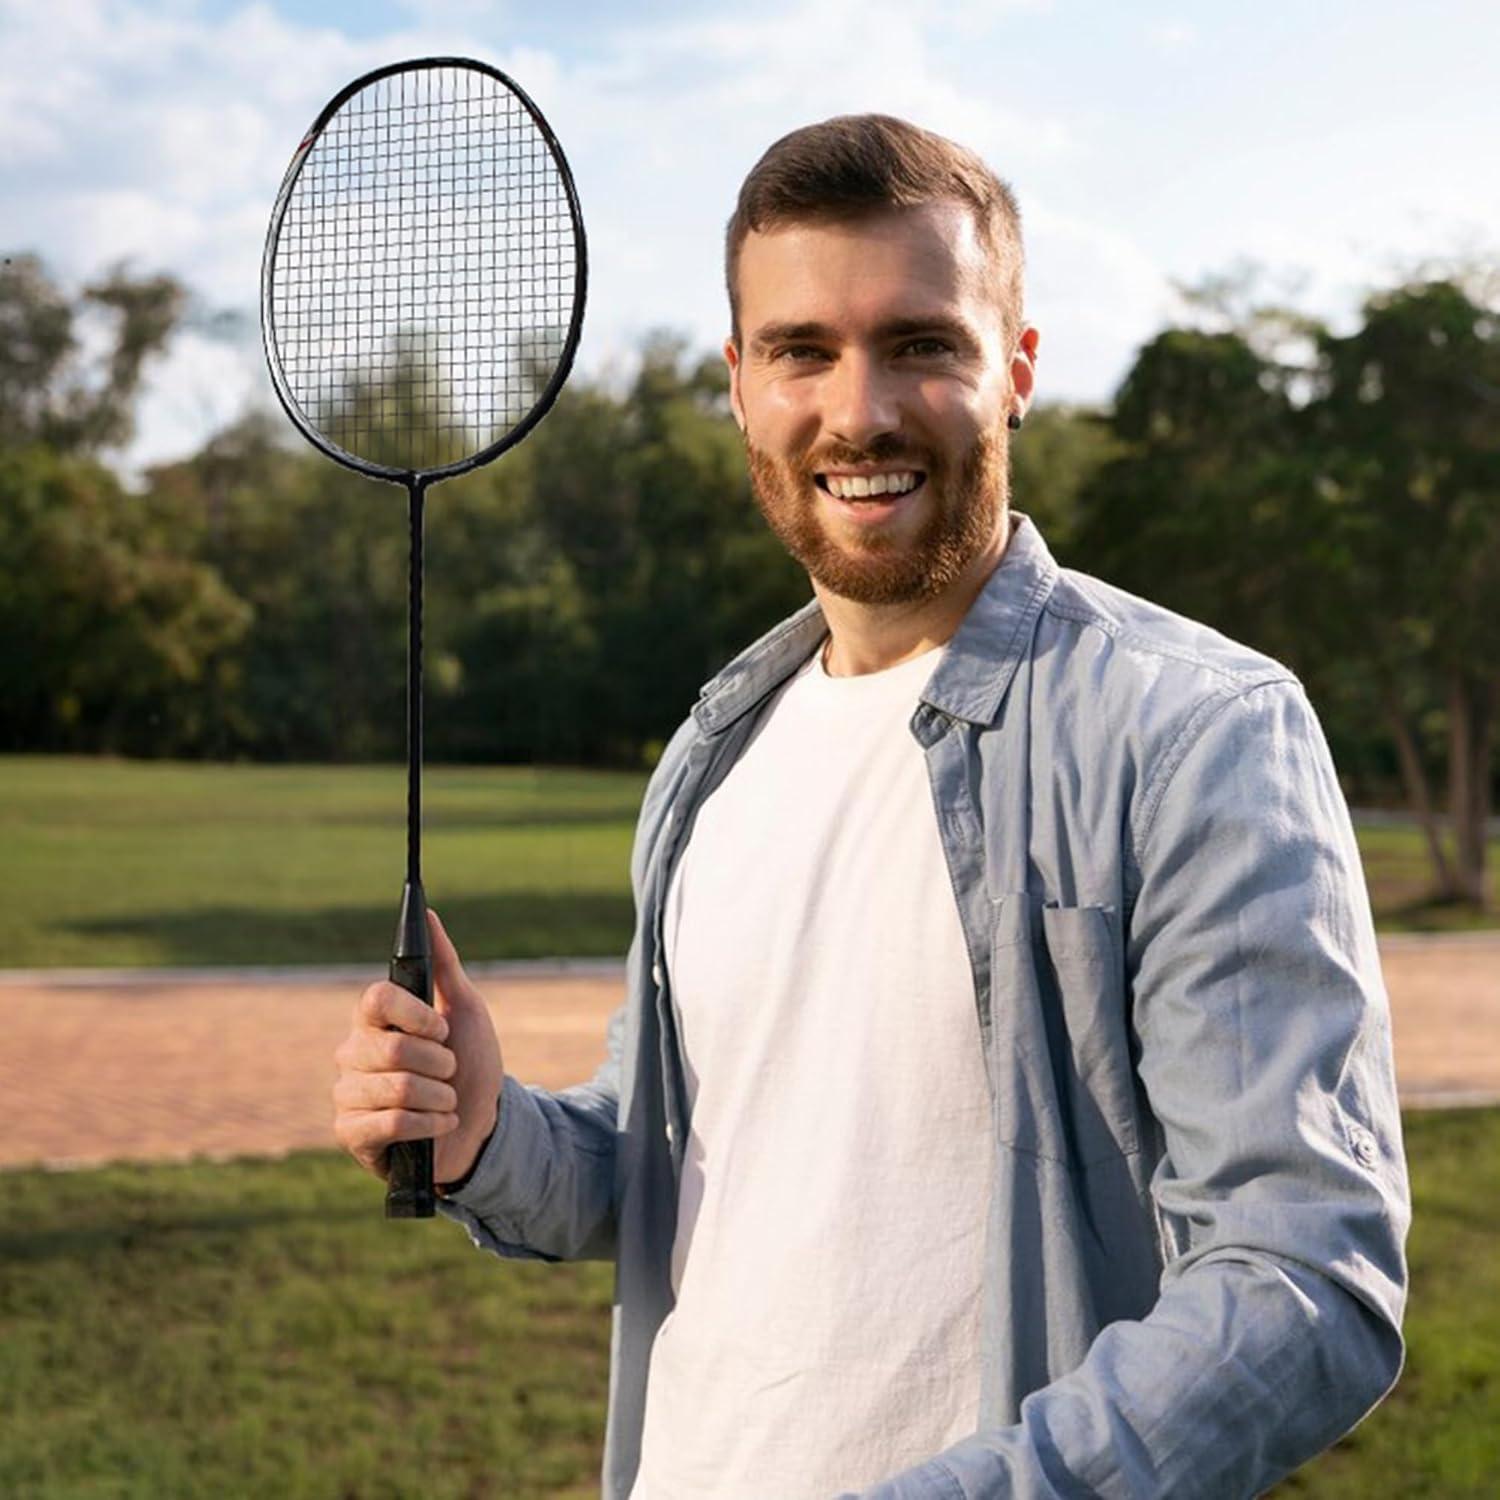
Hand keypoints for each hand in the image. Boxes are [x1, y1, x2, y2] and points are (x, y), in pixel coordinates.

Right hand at [333, 909, 506, 1185]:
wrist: (480, 1125)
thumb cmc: (469, 1062)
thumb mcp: (465, 1009)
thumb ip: (444, 964)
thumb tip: (427, 915)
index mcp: (374, 1019)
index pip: (375, 999)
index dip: (416, 1015)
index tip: (442, 1030)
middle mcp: (352, 1052)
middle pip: (393, 1048)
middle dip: (440, 1063)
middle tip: (449, 1070)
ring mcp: (347, 1093)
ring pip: (397, 1088)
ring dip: (439, 1097)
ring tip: (446, 1100)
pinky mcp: (351, 1133)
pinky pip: (392, 1123)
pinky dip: (430, 1125)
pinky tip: (438, 1125)